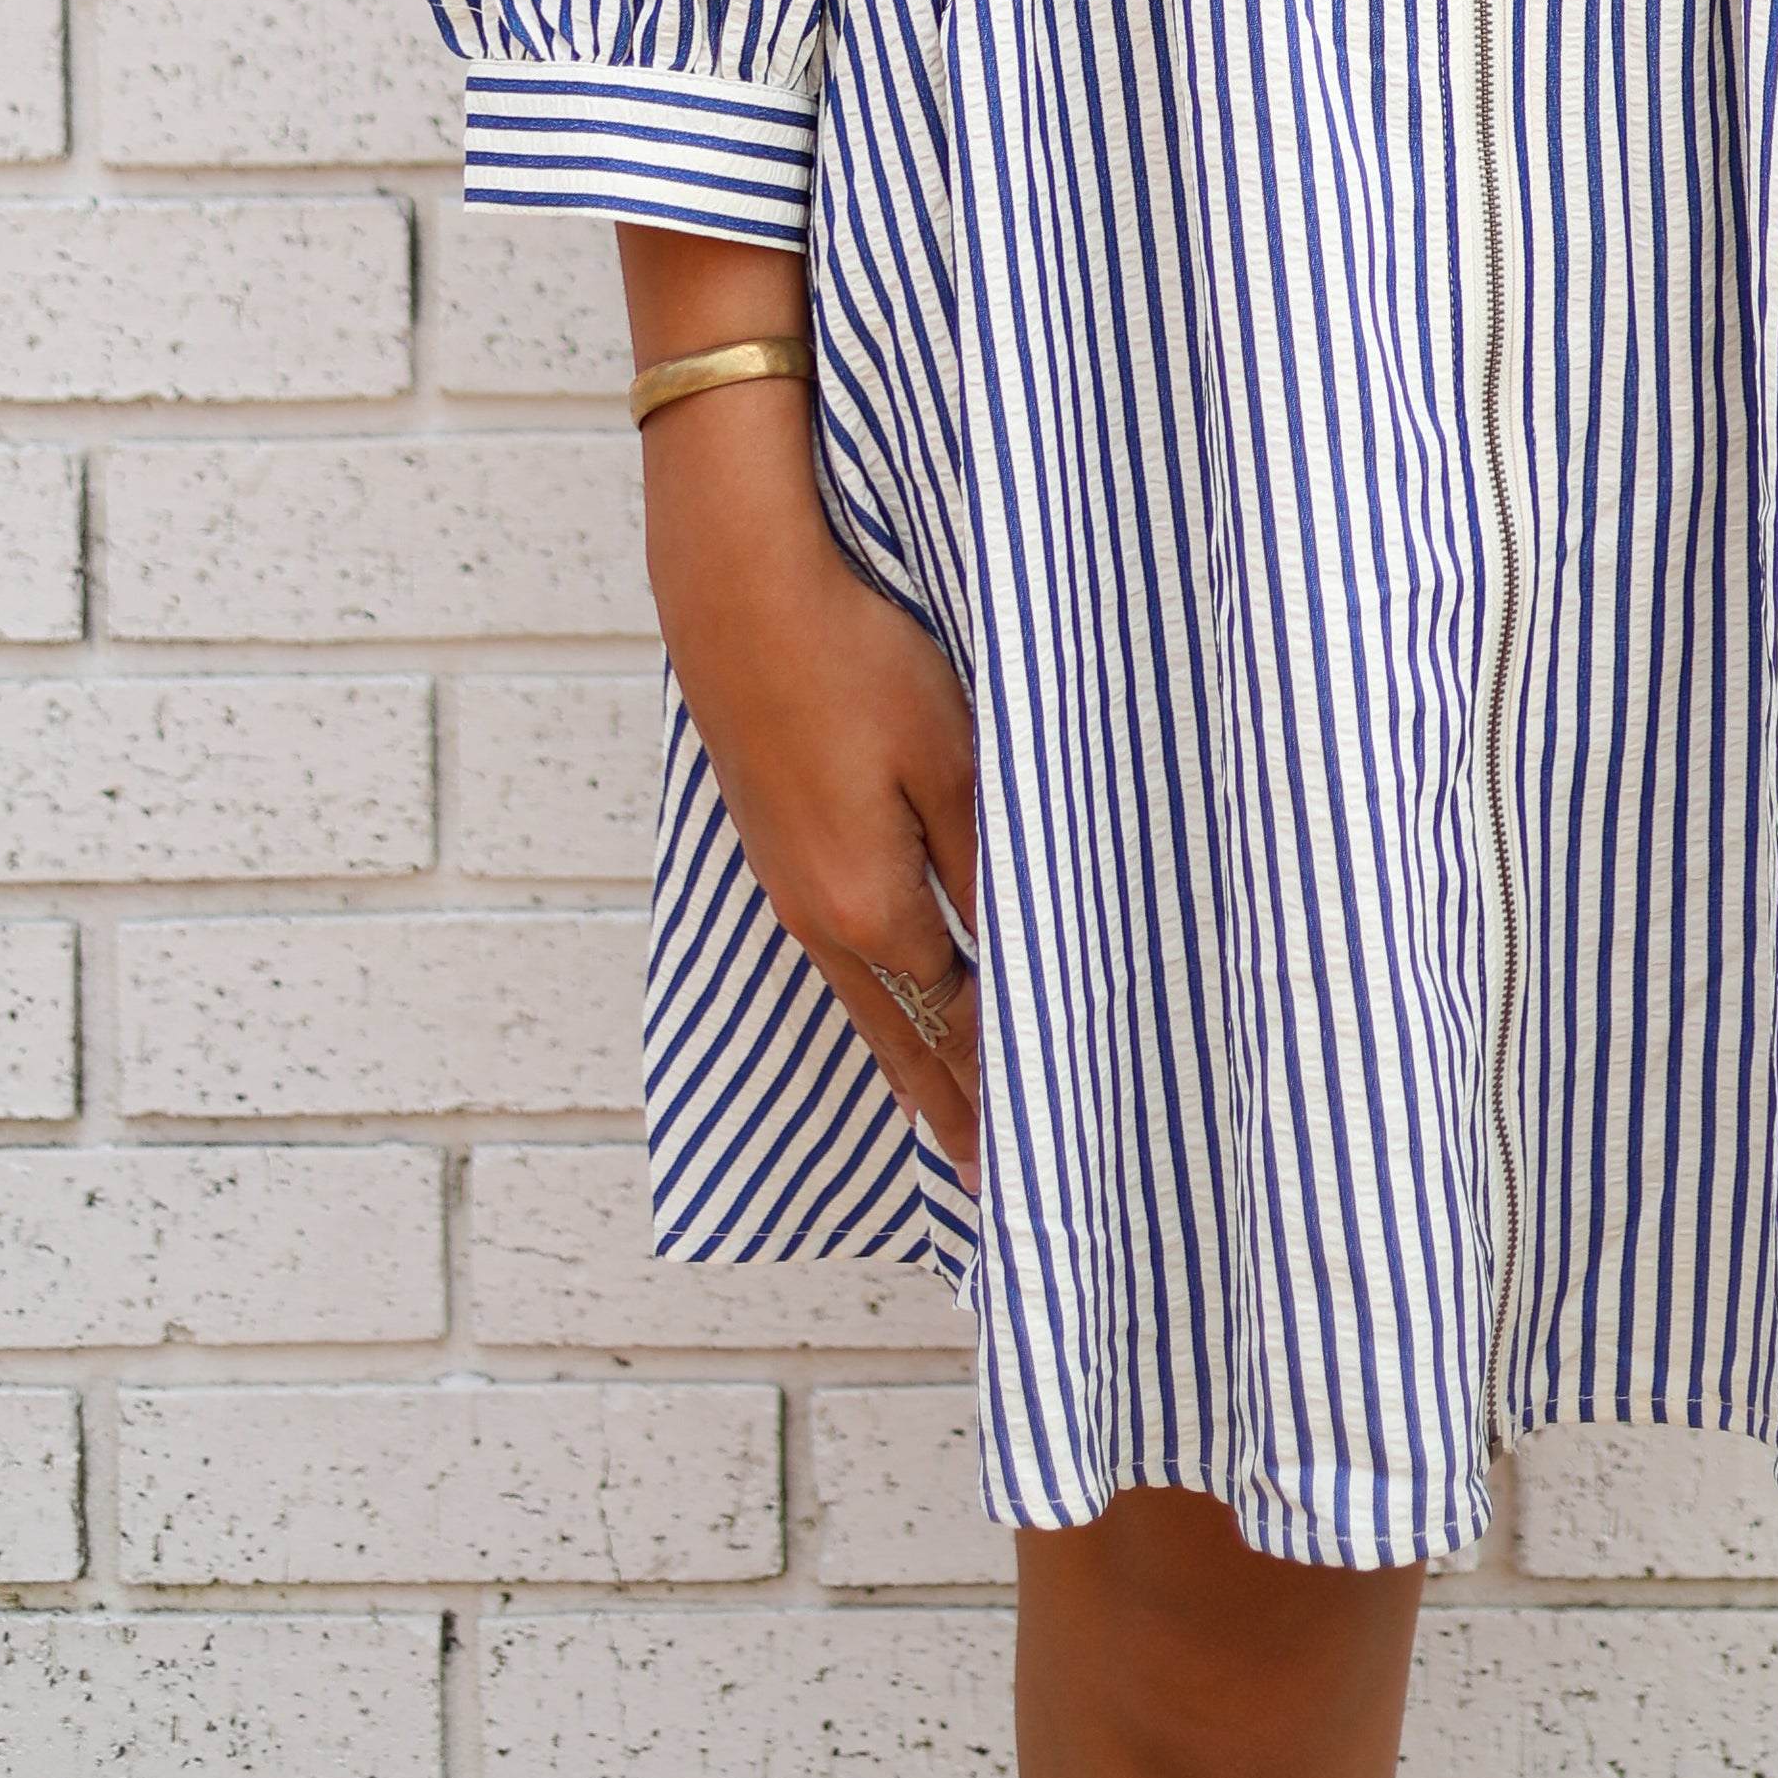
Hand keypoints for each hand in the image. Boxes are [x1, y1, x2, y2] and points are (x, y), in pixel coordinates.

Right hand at [625, 263, 983, 1188]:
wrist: (734, 585)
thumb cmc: (857, 655)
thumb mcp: (955, 757)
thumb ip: (992, 869)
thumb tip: (1030, 966)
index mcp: (872, 909)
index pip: (960, 1034)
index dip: (1006, 1099)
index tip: (1042, 1172)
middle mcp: (822, 916)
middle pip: (905, 1043)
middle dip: (956, 1114)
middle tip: (994, 1193)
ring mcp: (787, 883)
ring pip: (867, 1002)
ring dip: (914, 1062)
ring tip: (951, 1127)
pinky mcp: (775, 839)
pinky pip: (838, 954)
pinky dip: (880, 1000)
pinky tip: (896, 1001)